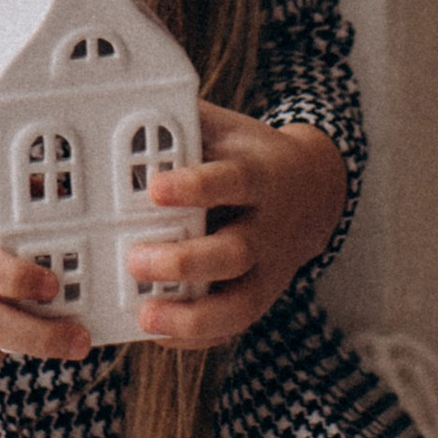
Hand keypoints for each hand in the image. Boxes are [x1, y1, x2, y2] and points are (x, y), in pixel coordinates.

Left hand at [130, 104, 347, 347]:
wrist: (314, 189)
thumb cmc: (249, 155)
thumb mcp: (226, 128)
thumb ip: (184, 121)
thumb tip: (123, 101)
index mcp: (260, 176)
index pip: (232, 181)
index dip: (196, 186)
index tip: (155, 188)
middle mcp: (268, 227)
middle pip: (234, 252)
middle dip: (184, 261)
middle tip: (135, 260)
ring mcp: (269, 269)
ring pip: (239, 304)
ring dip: (191, 316)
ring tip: (145, 315)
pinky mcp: (262, 298)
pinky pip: (233, 326)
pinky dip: (196, 336)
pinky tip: (158, 334)